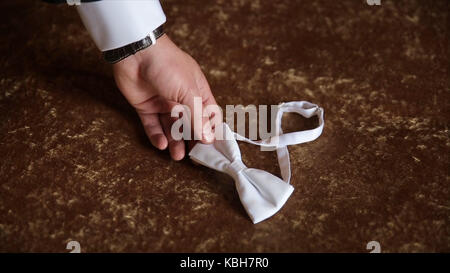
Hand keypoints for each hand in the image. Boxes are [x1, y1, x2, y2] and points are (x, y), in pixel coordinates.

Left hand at [113, 34, 216, 159]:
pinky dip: (157, 135)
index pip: (210, 116)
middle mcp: (182, 99)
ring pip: (171, 128)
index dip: (212, 132)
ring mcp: (163, 103)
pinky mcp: (146, 107)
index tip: (214, 149)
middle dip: (193, 141)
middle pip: (190, 125)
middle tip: (195, 159)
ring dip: (175, 142)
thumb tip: (209, 138)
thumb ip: (198, 117)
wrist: (137, 52)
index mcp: (198, 92)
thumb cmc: (169, 66)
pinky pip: (153, 125)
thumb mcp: (188, 92)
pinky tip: (161, 144)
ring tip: (177, 156)